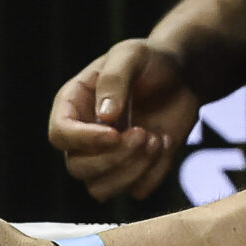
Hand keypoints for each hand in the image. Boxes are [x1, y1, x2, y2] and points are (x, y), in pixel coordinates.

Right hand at [47, 39, 202, 200]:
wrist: (184, 75)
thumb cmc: (151, 60)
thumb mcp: (131, 55)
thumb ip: (115, 80)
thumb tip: (105, 117)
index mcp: (73, 105)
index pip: (60, 135)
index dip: (84, 140)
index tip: (115, 133)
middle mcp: (84, 137)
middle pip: (78, 168)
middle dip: (114, 157)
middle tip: (144, 133)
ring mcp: (107, 158)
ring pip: (100, 189)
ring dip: (132, 171)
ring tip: (156, 139)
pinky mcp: (134, 171)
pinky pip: (136, 190)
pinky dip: (155, 173)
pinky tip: (166, 142)